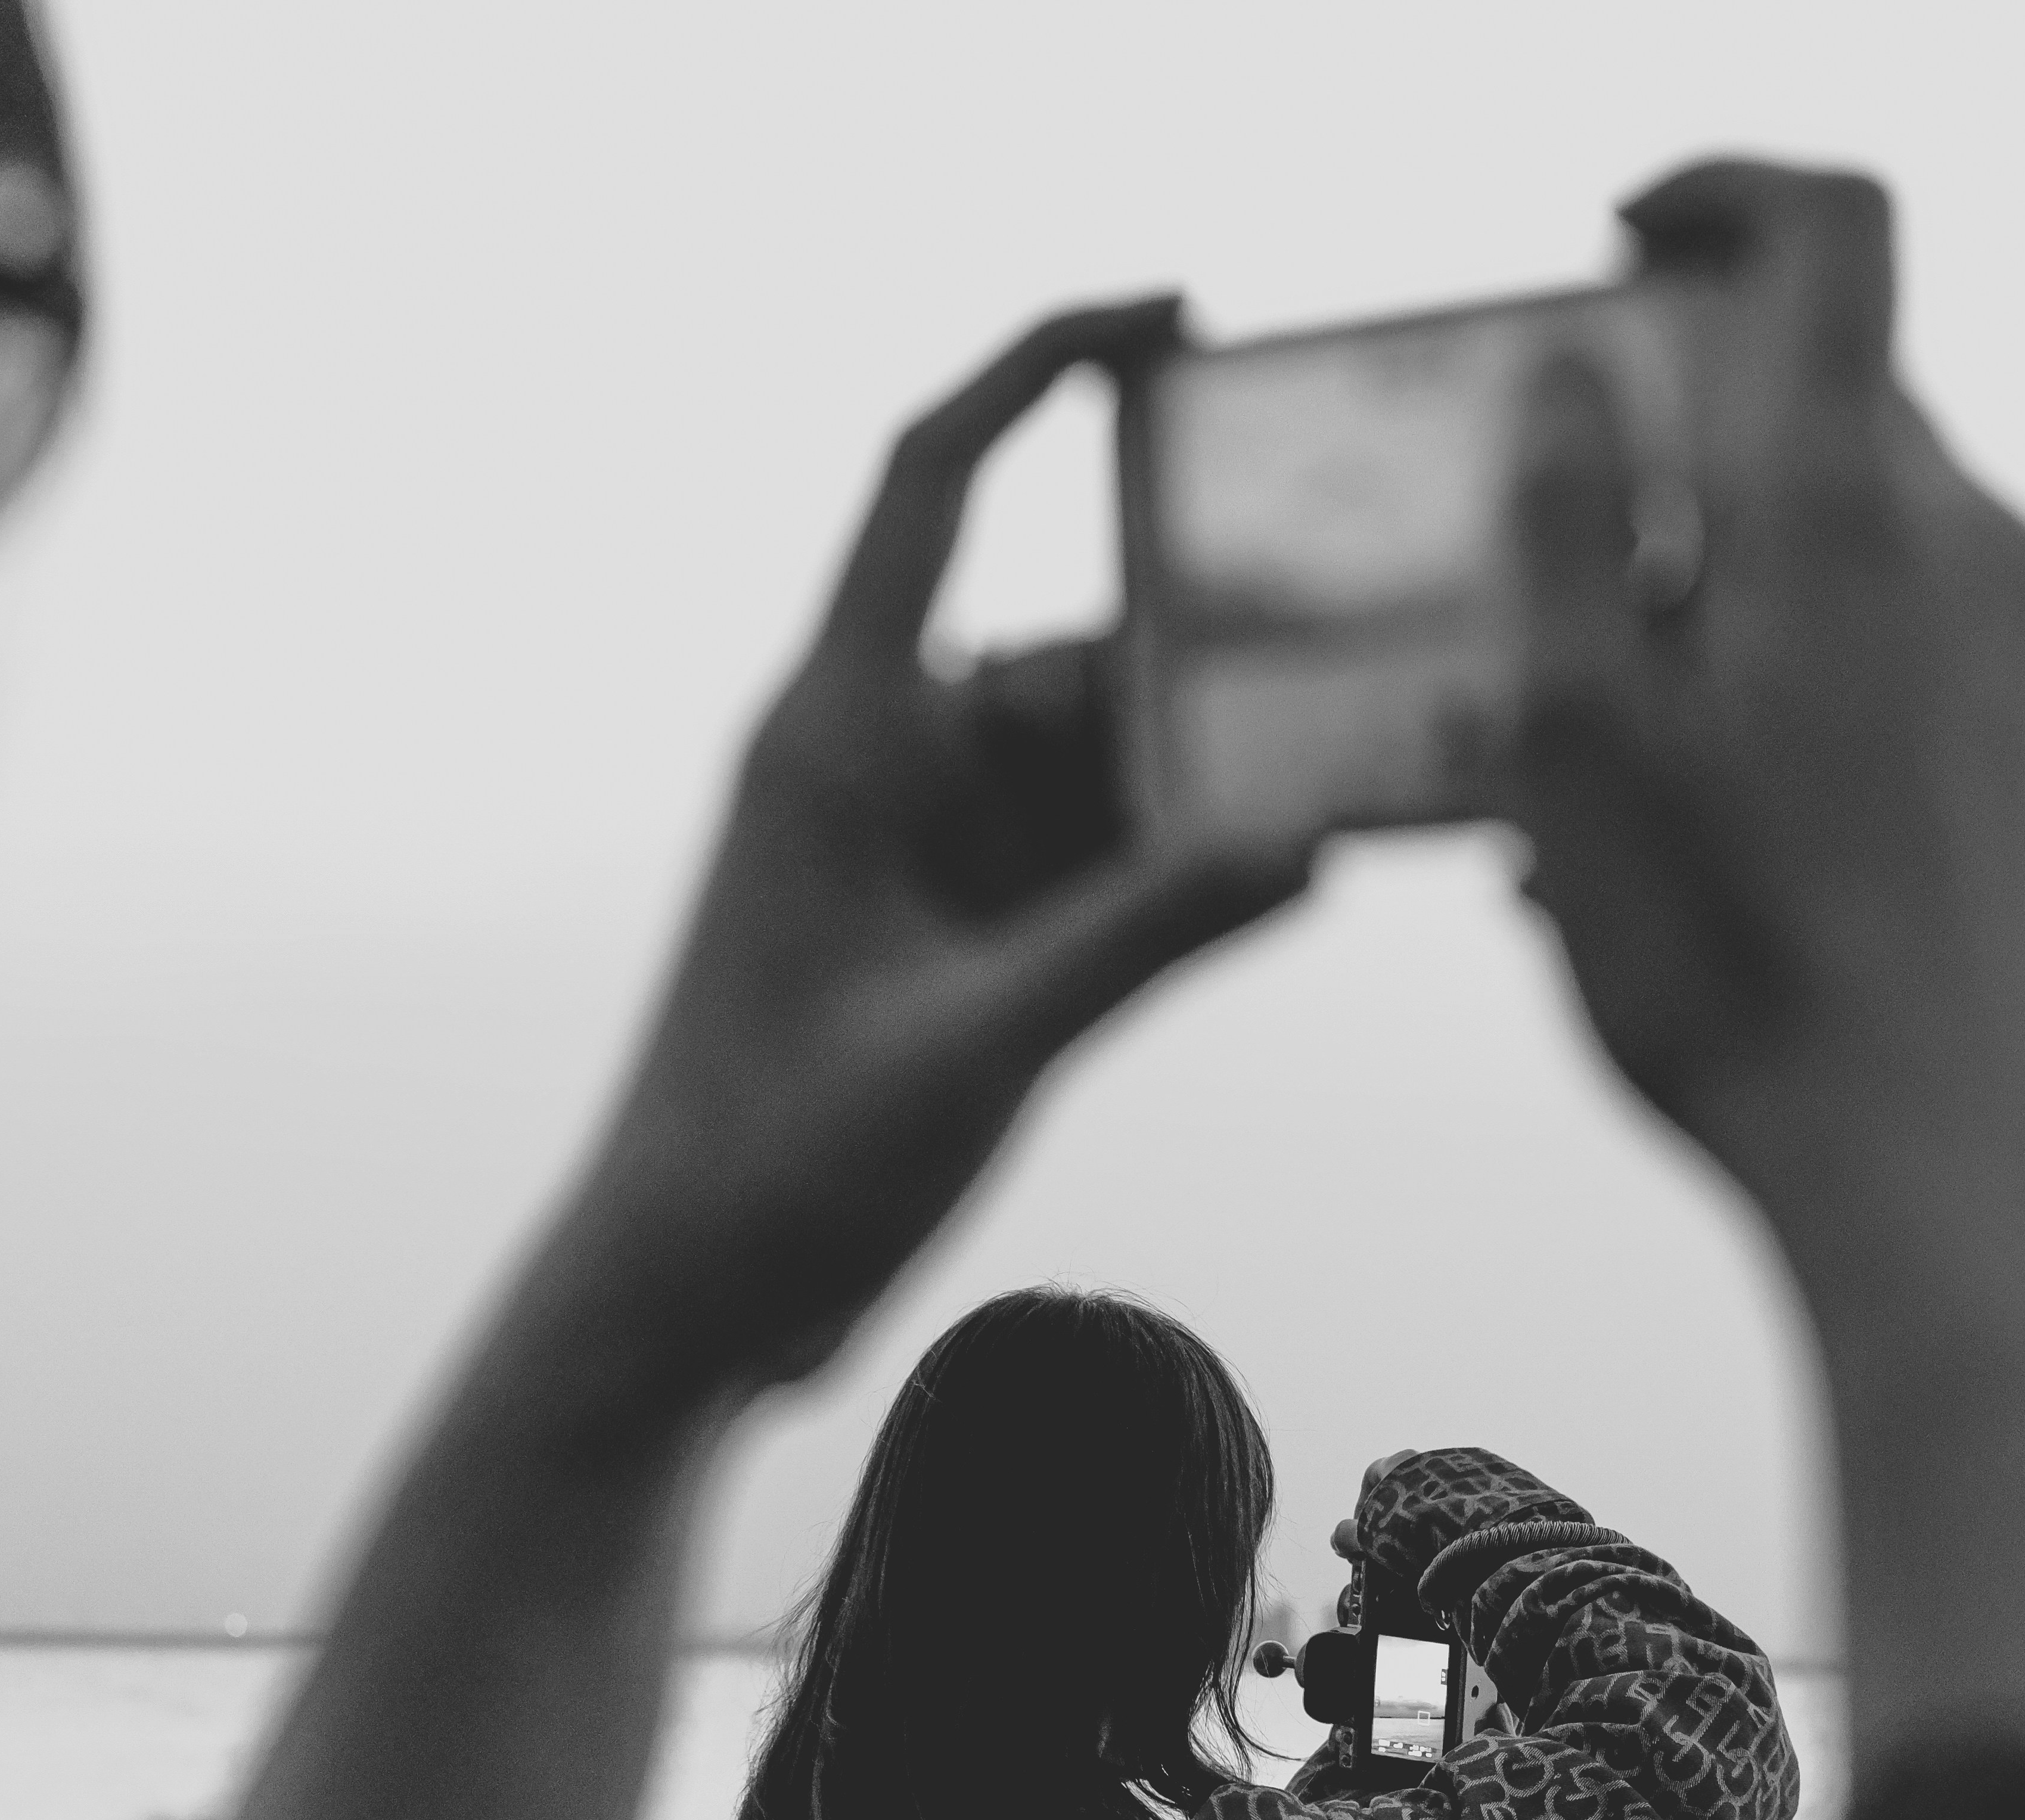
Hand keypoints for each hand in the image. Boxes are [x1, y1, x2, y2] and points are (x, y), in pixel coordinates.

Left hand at [556, 302, 1310, 1401]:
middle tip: (1341, 698)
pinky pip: (1084, 855)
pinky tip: (1265, 889)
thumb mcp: (985, 1039)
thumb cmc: (776, 1158)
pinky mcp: (950, 925)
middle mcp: (877, 761)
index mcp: (838, 732)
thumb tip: (1306, 841)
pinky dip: (1165, 867)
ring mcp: (916, 846)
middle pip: (1066, 651)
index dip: (1037, 367)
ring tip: (1323, 819)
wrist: (683, 1299)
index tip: (1163, 314)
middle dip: (1192, 675)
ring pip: (1092, 763)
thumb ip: (1147, 935)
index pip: (937, 481)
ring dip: (1192, 791)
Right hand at [1505, 162, 2024, 1190]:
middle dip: (1674, 448)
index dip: (1722, 188)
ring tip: (1606, 767)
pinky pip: (1907, 660)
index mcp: (1845, 506)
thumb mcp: (1570, 737)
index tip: (1624, 232)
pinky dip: (1797, 691)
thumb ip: (1553, 524)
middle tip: (1546, 573)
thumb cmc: (1732, 967)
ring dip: (1719, 600)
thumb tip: (1568, 373)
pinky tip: (1711, 844)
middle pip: (1821, 403)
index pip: (1829, 226)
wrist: (1941, 1175)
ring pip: (1851, 550)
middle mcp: (1970, 545)